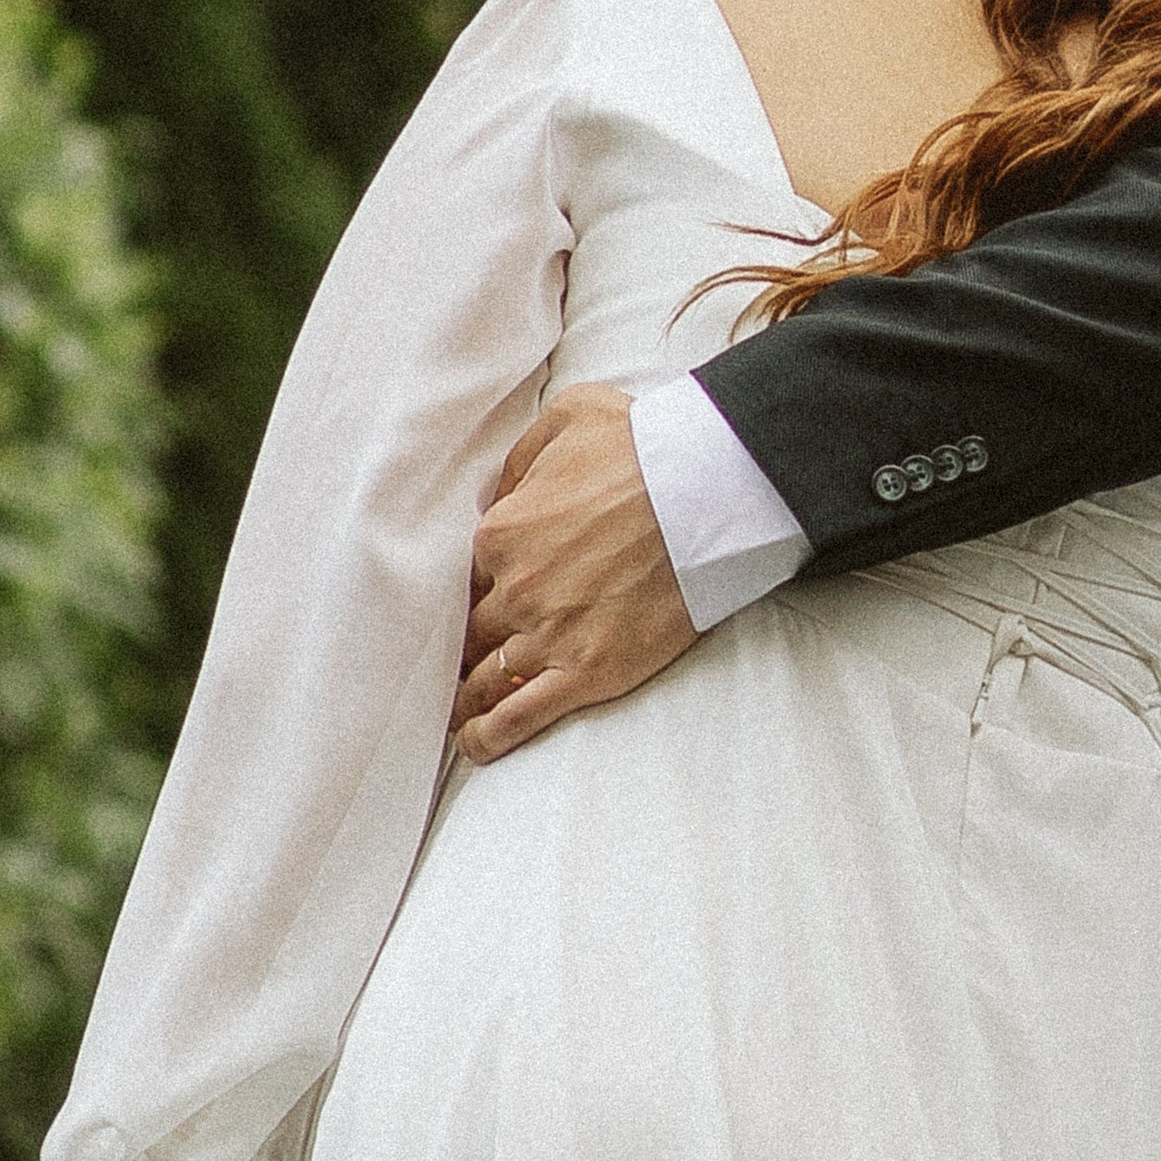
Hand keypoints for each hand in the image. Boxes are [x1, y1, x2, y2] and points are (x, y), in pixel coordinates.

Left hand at [454, 383, 702, 760]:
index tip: (480, 601)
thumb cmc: (642, 447)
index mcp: (500, 532)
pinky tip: (473, 744)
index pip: (470, 575)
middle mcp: (514, 589)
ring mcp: (549, 635)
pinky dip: (489, 736)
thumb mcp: (567, 417)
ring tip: (453, 713)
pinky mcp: (588, 672)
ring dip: (464, 697)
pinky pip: (520, 716)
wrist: (706, 493)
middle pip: (472, 630)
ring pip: (487, 678)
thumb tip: (500, 492)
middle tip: (456, 662)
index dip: (476, 590)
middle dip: (462, 647)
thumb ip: (521, 456)